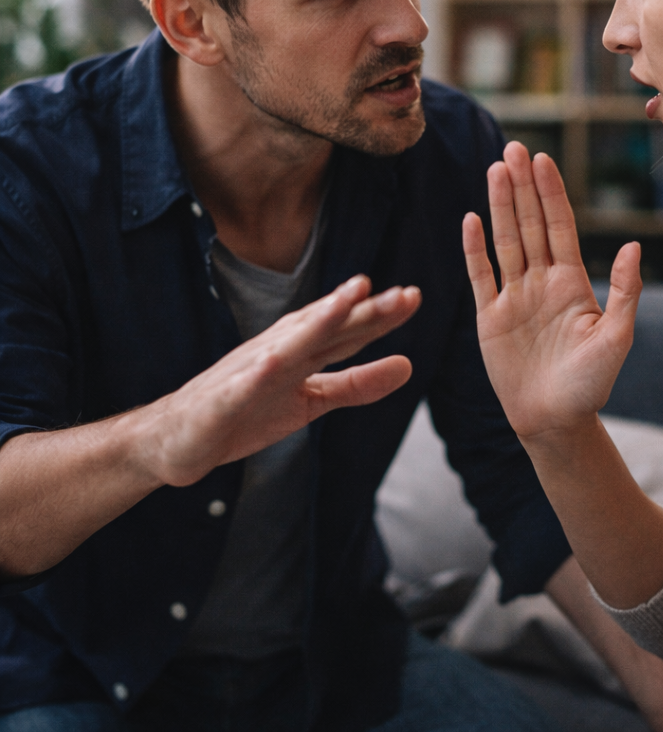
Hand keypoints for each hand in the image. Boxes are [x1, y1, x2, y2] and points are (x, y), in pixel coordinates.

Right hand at [134, 275, 420, 485]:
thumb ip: (358, 384)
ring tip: (349, 300)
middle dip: (364, 309)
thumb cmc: (246, 412)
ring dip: (319, 319)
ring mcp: (251, 370)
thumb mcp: (313, 401)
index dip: (380, 314)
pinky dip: (260, 370)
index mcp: (302, 350)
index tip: (414, 296)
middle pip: (328, 327)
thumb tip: (409, 365)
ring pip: (291, 342)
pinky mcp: (224, 398)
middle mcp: (280, 349)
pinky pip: (244, 384)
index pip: (348, 330)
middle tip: (404, 293)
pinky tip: (276, 359)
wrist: (178, 438)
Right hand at [462, 142, 641, 438]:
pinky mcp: (490, 318)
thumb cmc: (591, 384)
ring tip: (495, 170)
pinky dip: (474, 249)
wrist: (556, 421)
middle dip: (522, 187)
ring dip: (499, 206)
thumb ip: (625, 292)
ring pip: (505, 241)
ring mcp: (514, 297)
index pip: (559, 226)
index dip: (550, 193)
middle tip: (514, 149)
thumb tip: (632, 247)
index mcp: (571, 283)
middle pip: (530, 224)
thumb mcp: (617, 337)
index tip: (543, 160)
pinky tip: (470, 219)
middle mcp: (541, 283)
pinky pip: (481, 276)